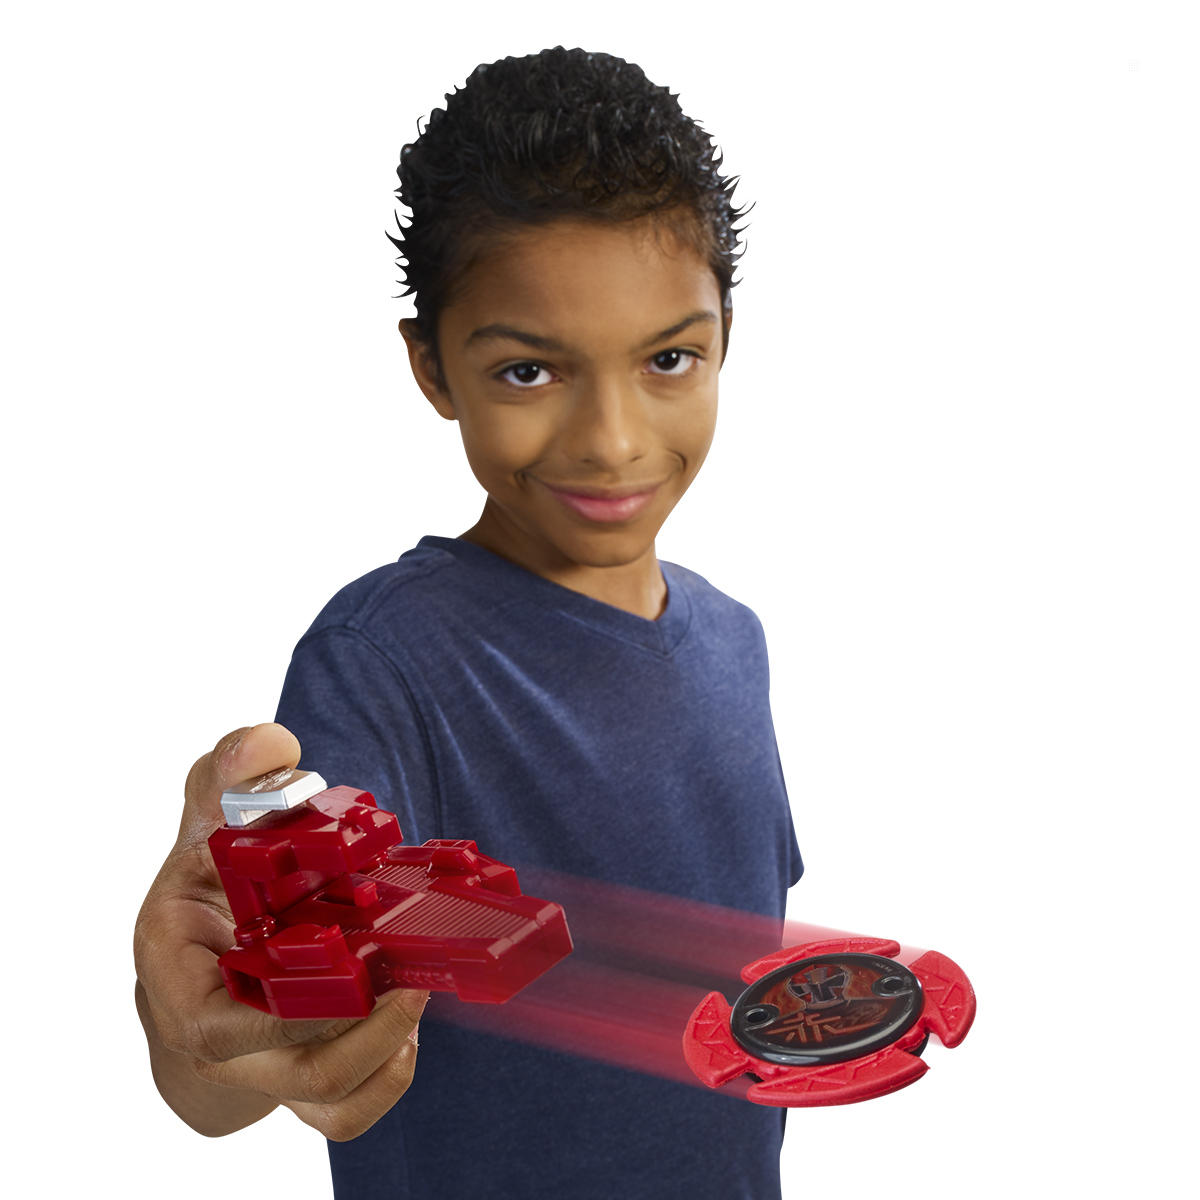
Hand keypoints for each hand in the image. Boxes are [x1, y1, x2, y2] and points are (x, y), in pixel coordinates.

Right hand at [134, 722, 428, 1139]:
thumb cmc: (206, 884)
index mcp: (181, 972)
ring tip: (418, 992)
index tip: (350, 965)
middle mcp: (219, 1032)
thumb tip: (266, 747)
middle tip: (412, 977)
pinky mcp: (304, 1076)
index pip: (217, 1026)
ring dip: (386, 1053)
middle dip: (364, 1030)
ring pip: (328, 1100)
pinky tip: (409, 1019)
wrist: (200, 951)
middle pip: (293, 1069)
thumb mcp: (207, 823)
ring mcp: (262, 1063)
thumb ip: (228, 780)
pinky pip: (349, 1109)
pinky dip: (390, 1072)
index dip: (285, 1014)